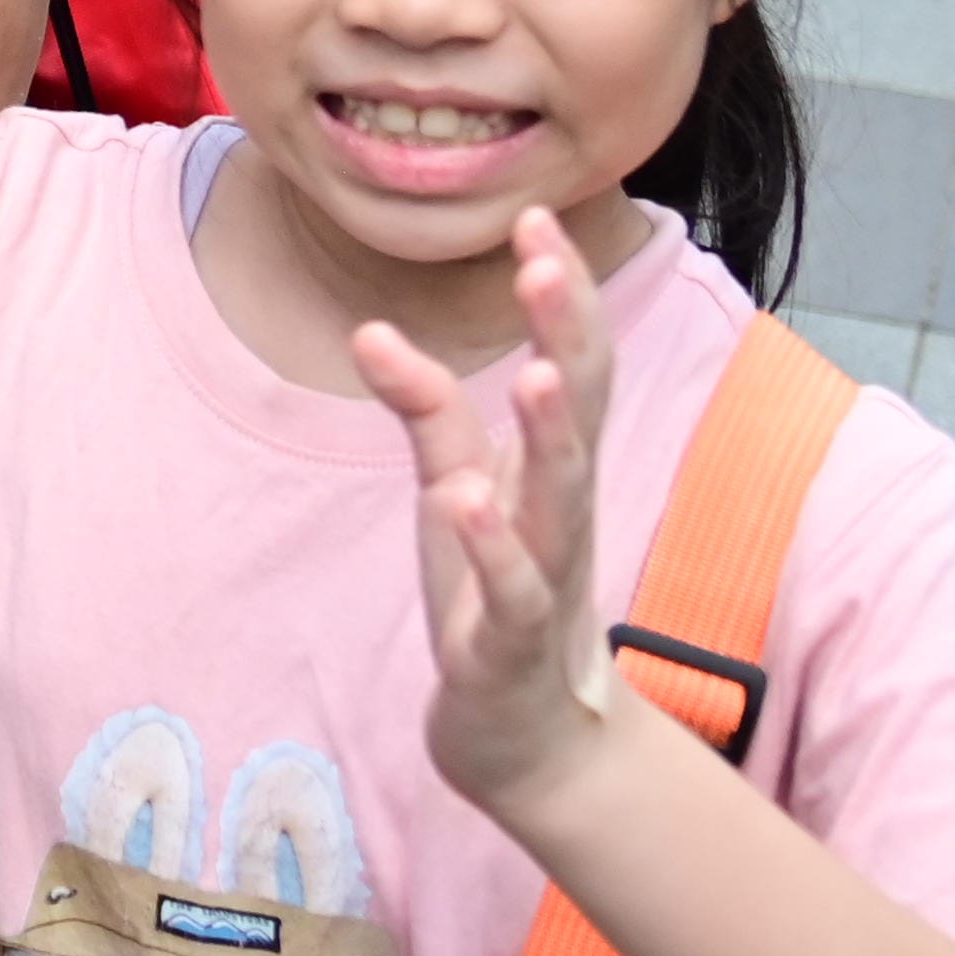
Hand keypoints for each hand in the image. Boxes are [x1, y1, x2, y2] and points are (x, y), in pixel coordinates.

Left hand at [353, 212, 622, 818]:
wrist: (529, 740)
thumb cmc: (496, 592)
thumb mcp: (454, 489)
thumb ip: (426, 413)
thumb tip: (373, 331)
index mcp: (553, 469)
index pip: (573, 363)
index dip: (559, 293)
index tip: (537, 215)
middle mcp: (561, 515)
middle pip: (580, 413)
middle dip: (568, 334)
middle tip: (547, 259)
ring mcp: (543, 581)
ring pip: (559, 502)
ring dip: (552, 437)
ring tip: (540, 372)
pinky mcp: (506, 648)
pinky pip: (508, 595)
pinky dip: (492, 549)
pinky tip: (467, 503)